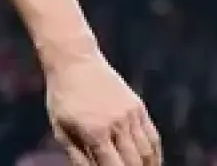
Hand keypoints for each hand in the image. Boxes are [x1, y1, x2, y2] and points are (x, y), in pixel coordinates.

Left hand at [45, 52, 160, 165]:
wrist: (75, 60)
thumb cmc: (63, 95)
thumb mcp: (61, 126)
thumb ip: (78, 155)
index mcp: (94, 131)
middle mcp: (116, 124)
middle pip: (133, 162)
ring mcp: (130, 115)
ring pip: (147, 152)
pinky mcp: (138, 107)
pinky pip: (153, 137)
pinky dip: (155, 154)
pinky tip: (151, 163)